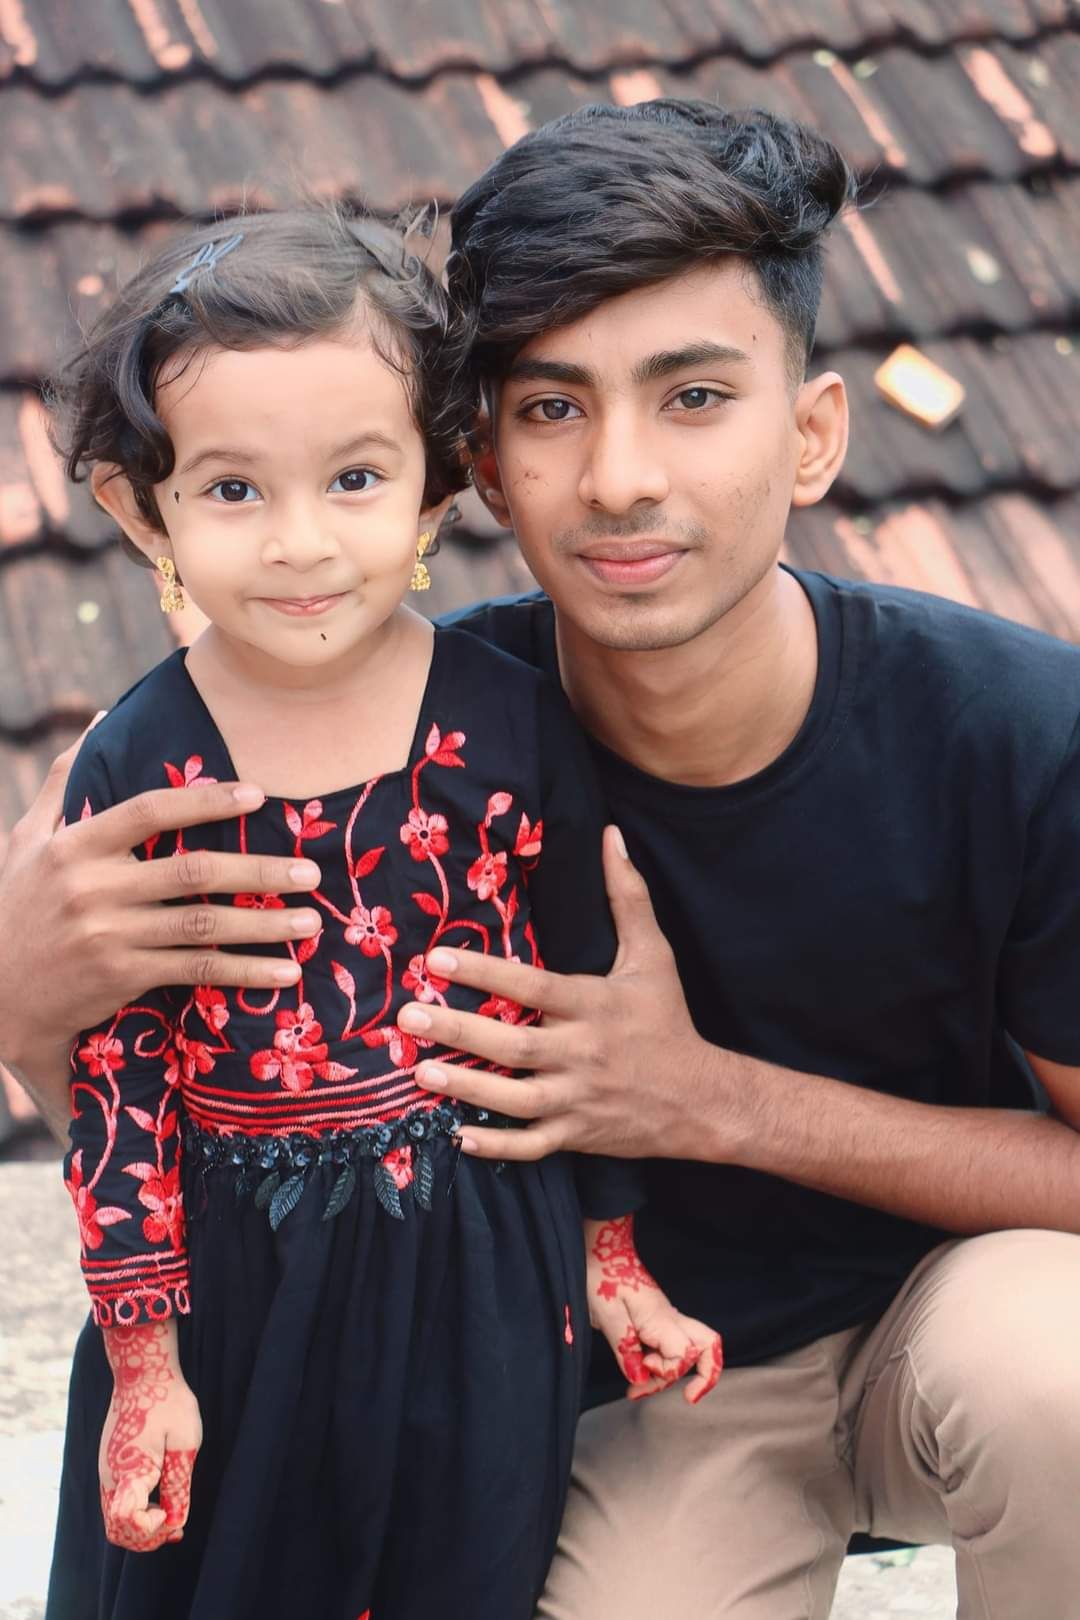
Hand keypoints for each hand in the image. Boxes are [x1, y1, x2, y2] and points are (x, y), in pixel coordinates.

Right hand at [0, 729, 322, 1112]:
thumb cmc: (18, 906)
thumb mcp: (26, 840)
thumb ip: (64, 781)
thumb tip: (100, 719)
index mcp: (75, 846)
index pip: (149, 812)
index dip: (205, 800)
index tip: (257, 796)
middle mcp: (93, 889)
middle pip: (191, 872)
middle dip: (258, 871)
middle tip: (310, 871)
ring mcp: (108, 936)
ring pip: (202, 926)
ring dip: (264, 925)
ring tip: (312, 920)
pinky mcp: (121, 978)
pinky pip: (195, 972)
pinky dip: (244, 973)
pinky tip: (284, 973)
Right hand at [99, 1321, 201, 1550]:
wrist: (143, 1371)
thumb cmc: (169, 1402)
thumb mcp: (185, 1442)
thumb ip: (178, 1485)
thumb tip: (176, 1522)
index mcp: (129, 1471)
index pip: (127, 1522)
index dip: (150, 1530)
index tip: (171, 1515)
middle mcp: (110, 1476)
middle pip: (117, 1530)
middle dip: (145, 1538)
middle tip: (174, 1528)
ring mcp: (106, 1471)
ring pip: (114, 1519)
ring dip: (139, 1527)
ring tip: (169, 1519)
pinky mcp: (109, 1464)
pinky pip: (115, 1501)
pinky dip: (133, 1512)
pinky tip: (158, 1504)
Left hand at [400, 827, 726, 1162]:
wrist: (704, 1098)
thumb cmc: (668, 1020)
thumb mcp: (654, 955)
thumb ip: (628, 895)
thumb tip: (611, 835)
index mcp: (595, 1005)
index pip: (533, 987)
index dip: (485, 974)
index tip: (437, 959)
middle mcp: (584, 1053)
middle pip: (513, 1045)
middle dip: (458, 1031)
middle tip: (408, 1017)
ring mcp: (580, 1099)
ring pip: (514, 1099)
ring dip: (466, 1088)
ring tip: (420, 1072)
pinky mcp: (578, 1136)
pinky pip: (532, 1146)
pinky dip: (497, 1146)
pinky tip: (458, 1138)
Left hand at [586, 1215, 722, 1402]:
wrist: (603, 1249)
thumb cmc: (603, 1276)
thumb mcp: (606, 1313)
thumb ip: (624, 1346)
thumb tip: (639, 1377)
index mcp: (661, 1318)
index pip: (683, 1353)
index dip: (666, 1369)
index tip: (642, 1364)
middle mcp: (670, 1319)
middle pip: (708, 1347)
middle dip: (704, 1376)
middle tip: (688, 1398)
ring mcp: (666, 1319)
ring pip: (690, 1350)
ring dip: (670, 1375)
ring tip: (638, 1389)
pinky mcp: (657, 1320)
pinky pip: (672, 1346)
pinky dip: (660, 1364)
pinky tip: (638, 1371)